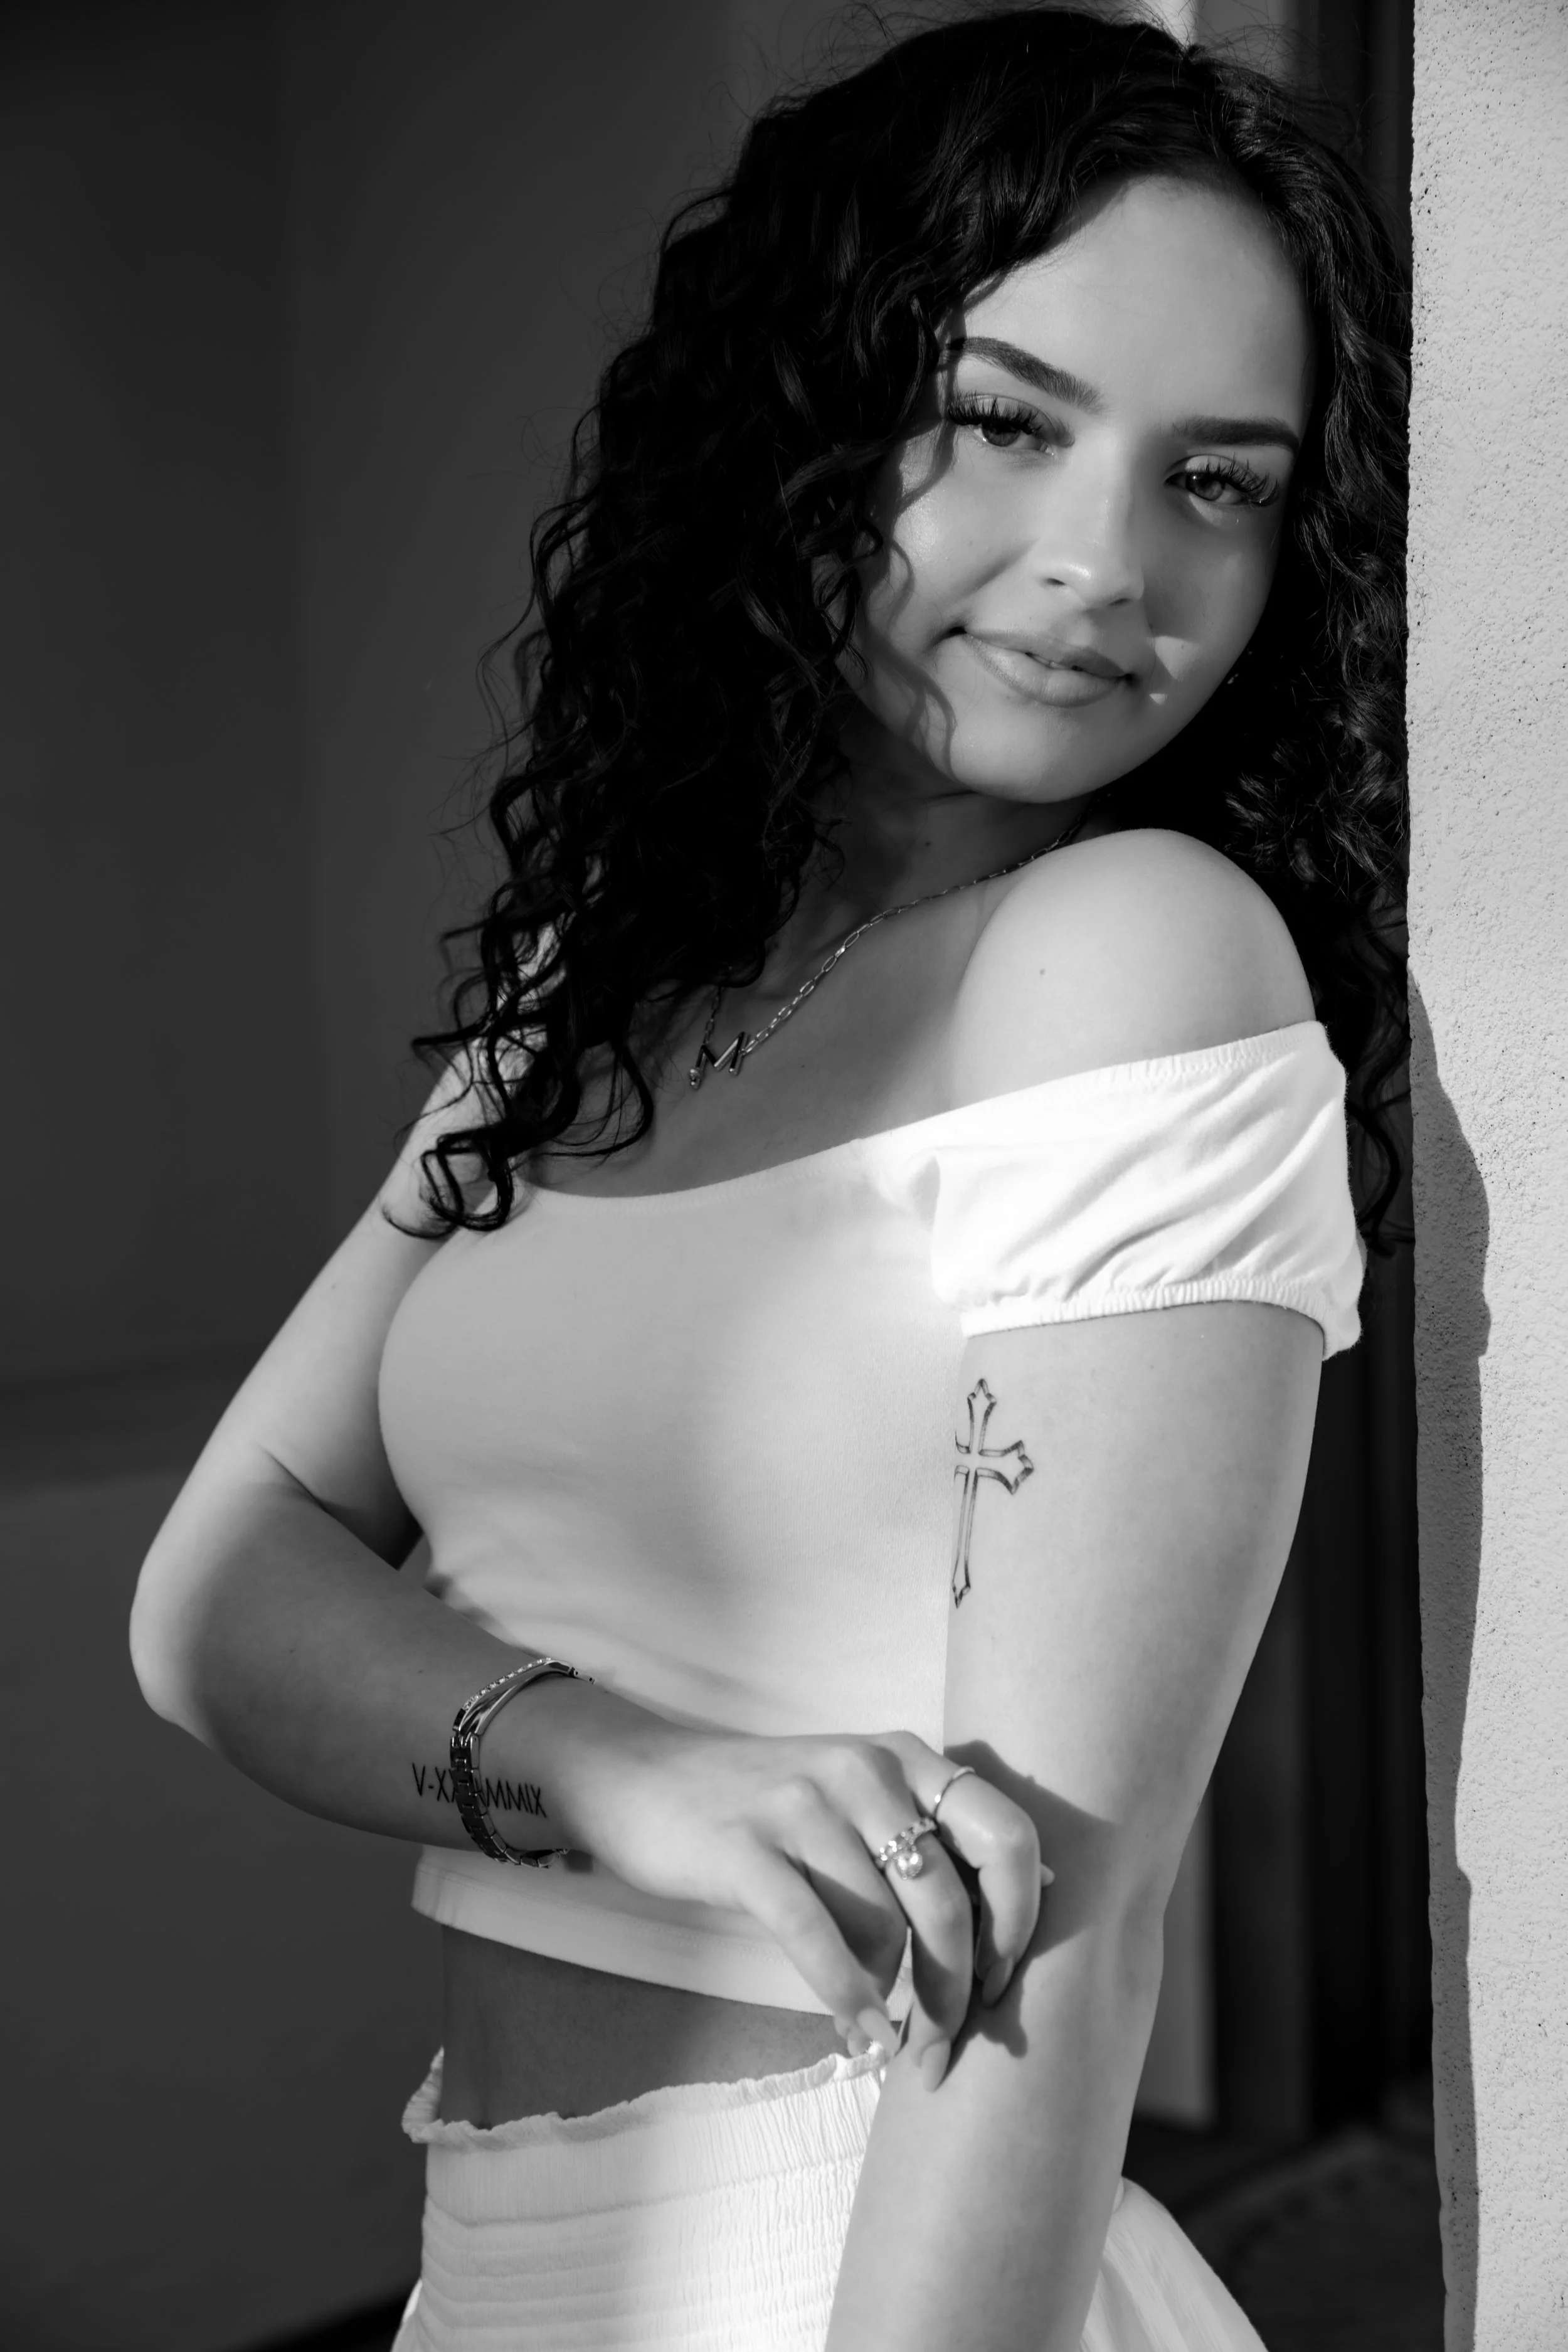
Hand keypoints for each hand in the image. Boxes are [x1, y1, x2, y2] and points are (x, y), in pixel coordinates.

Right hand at [561, 1696, 1045, 2086]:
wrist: (644, 1779)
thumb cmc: (765, 1807)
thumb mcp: (856, 1798)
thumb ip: (929, 1840)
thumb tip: (1025, 1909)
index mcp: (905, 1757)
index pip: (1007, 1835)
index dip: (1018, 1921)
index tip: (1002, 1984)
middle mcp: (864, 1770)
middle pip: (947, 1899)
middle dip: (955, 1989)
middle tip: (943, 2046)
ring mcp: (801, 1805)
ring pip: (885, 1926)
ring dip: (894, 1997)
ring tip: (886, 2033)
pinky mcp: (745, 1847)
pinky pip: (815, 1937)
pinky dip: (845, 1996)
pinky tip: (857, 2031)